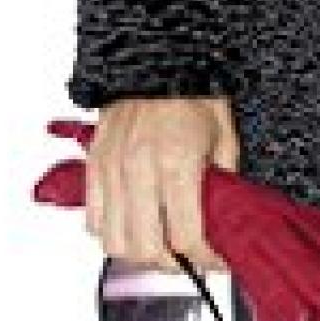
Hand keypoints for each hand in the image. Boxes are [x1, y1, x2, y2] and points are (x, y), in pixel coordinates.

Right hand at [86, 94, 237, 274]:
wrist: (158, 53)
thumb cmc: (194, 90)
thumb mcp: (225, 135)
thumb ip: (224, 183)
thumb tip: (226, 222)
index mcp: (177, 162)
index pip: (187, 237)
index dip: (206, 261)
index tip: (216, 262)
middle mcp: (139, 169)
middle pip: (147, 249)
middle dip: (174, 267)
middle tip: (190, 262)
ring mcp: (112, 169)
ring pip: (114, 243)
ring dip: (140, 255)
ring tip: (162, 249)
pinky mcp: (94, 165)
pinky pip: (93, 220)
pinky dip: (111, 235)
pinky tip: (133, 227)